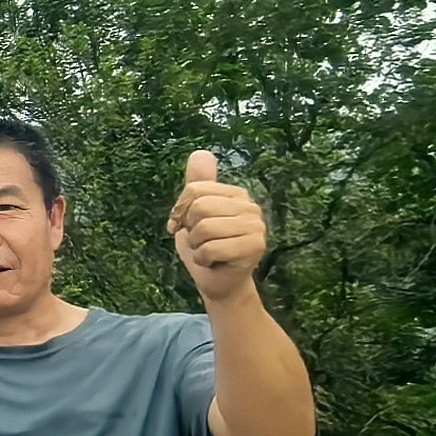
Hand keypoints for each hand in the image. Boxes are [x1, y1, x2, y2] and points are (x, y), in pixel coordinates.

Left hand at [167, 149, 265, 299]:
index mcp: (235, 194)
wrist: (219, 282)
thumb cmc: (205, 247)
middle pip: (200, 207)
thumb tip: (200, 153)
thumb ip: (197, 186)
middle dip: (190, 229)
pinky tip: (213, 261)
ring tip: (207, 251)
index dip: (179, 210)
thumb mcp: (193, 215)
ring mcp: (256, 226)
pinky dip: (203, 258)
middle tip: (199, 241)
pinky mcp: (255, 246)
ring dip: (196, 246)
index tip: (180, 225)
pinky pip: (211, 248)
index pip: (195, 190)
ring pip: (205, 228)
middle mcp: (250, 206)